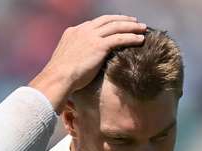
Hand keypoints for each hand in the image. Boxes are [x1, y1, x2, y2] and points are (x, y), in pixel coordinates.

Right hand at [29, 15, 146, 112]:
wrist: (58, 78)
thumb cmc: (61, 76)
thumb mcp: (67, 60)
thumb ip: (76, 55)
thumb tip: (83, 62)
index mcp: (74, 32)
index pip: (95, 23)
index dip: (108, 23)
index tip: (117, 25)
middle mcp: (83, 30)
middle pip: (107, 20)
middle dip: (122, 19)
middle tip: (134, 21)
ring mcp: (91, 37)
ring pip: (116, 26)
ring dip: (131, 26)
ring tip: (143, 28)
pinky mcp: (99, 46)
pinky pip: (120, 38)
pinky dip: (132, 37)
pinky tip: (141, 39)